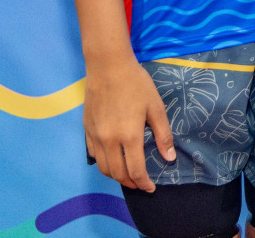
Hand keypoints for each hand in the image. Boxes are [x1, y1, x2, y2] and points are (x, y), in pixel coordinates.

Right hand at [83, 56, 174, 191]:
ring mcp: (95, 135)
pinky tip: (112, 158)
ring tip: (127, 175)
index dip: (144, 183)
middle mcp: (109, 140)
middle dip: (130, 183)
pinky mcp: (86, 129)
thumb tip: (168, 158)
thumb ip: (163, 134)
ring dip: (116, 176)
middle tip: (140, 184)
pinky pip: (93, 154)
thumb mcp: (155, 107)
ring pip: (103, 167)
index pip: (135, 171)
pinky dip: (103, 162)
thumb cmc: (136, 84)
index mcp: (129, 136)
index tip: (151, 188)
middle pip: (118, 173)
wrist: (108, 66)